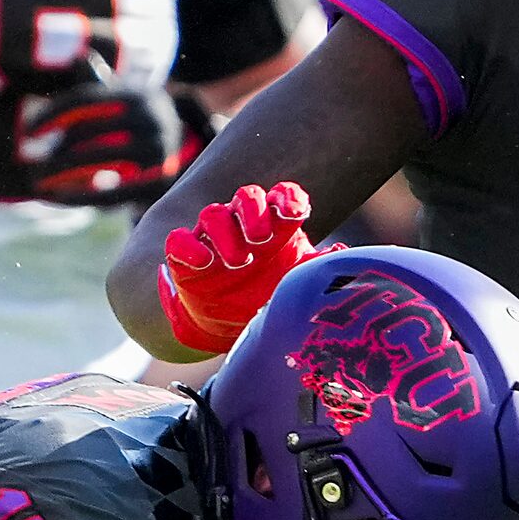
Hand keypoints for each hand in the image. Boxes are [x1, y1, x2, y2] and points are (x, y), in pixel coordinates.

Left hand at [18, 66, 202, 206]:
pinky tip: (53, 198)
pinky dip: (78, 197)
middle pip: (90, 131)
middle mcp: (151, 117)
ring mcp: (158, 149)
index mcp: (137, 94)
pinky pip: (110, 192)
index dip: (53, 113)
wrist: (180, 157)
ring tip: (38, 183)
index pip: (86, 100)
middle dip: (57, 150)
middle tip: (34, 167)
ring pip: (98, 160)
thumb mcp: (121, 104)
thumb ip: (100, 83)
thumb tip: (80, 55)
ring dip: (62, 173)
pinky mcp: (157, 181)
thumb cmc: (135, 128)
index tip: (27, 130)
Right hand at [156, 181, 334, 354]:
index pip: (281, 195)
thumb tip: (340, 253)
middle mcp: (241, 224)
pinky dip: (187, 248)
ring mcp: (211, 240)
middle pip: (246, 196)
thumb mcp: (293, 280)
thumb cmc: (265, 292)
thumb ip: (314, 264)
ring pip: (212, 214)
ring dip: (225, 233)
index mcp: (272, 223)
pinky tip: (203, 262)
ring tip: (238, 261)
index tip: (294, 214)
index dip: (287, 198)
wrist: (228, 324)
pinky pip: (178, 241)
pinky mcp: (185, 260)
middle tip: (262, 239)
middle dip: (254, 212)